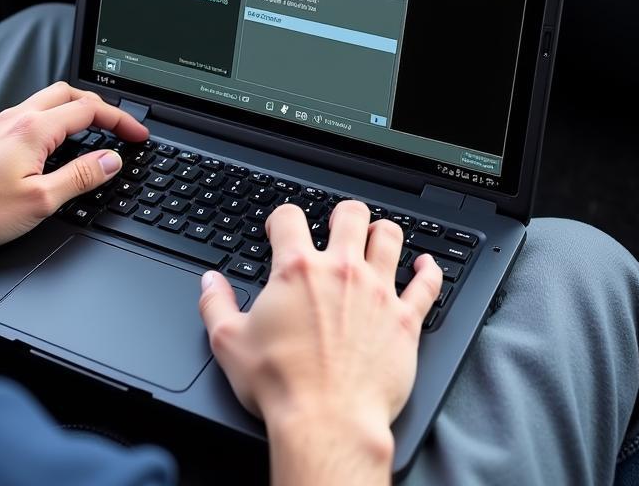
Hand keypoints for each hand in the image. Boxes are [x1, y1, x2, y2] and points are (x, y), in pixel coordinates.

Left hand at [0, 82, 146, 252]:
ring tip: (95, 130)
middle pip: (70, 93)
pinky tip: (57, 142)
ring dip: (77, 109)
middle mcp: (16, 118)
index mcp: (33, 128)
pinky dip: (56, 119)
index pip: (89, 110)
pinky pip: (32, 113)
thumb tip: (111, 161)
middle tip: (120, 126)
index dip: (120, 120)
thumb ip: (80, 178)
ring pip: (49, 100)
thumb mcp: (40, 201)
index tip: (137, 134)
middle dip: (101, 106)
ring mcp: (1, 124)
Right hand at [198, 200, 441, 482]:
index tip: (279, 229)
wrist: (327, 423)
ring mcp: (377, 292)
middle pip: (350, 214)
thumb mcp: (229, 343)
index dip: (281, 218)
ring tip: (376, 237)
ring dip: (382, 233)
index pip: (289, 216)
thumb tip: (210, 282)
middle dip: (341, 215)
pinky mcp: (405, 320)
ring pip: (390, 237)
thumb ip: (215, 304)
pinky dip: (428, 271)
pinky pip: (426, 284)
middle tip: (336, 226)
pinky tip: (425, 265)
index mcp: (297, 269)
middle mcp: (341, 271)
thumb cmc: (281, 385)